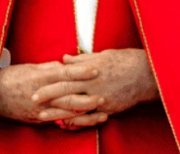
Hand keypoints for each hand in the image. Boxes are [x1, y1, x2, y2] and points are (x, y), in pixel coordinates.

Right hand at [0, 61, 103, 123]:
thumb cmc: (10, 78)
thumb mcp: (30, 68)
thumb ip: (49, 67)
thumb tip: (66, 64)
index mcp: (40, 77)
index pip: (65, 74)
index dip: (81, 72)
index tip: (96, 69)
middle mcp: (42, 94)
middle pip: (69, 96)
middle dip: (88, 97)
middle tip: (104, 96)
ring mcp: (40, 109)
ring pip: (67, 112)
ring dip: (86, 113)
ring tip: (102, 112)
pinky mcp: (39, 119)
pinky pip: (59, 121)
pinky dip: (73, 122)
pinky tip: (85, 121)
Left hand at [34, 49, 158, 124]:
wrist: (147, 74)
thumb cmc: (124, 60)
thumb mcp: (102, 55)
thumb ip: (81, 60)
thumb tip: (64, 59)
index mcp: (90, 69)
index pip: (65, 76)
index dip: (49, 82)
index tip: (35, 85)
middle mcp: (93, 84)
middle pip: (66, 91)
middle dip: (48, 97)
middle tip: (33, 100)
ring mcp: (101, 98)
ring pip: (75, 107)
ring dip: (59, 112)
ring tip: (44, 117)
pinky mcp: (109, 109)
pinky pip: (90, 118)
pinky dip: (77, 122)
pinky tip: (66, 125)